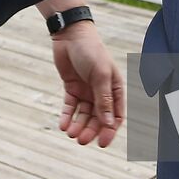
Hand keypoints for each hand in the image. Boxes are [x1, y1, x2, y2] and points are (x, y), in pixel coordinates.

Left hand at [51, 21, 124, 147]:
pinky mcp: (72, 88)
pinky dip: (67, 116)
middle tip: (81, 140)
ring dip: (78, 125)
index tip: (102, 143)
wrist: (70, 35)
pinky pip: (70, 106)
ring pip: (83, 115)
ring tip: (70, 133)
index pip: (115, 115)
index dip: (110, 130)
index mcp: (114, 88)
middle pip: (98, 118)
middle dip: (90, 130)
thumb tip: (108, 123)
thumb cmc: (91, 51)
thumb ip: (104, 99)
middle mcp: (101, 92)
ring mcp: (86, 90)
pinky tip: (63, 125)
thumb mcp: (100, 75)